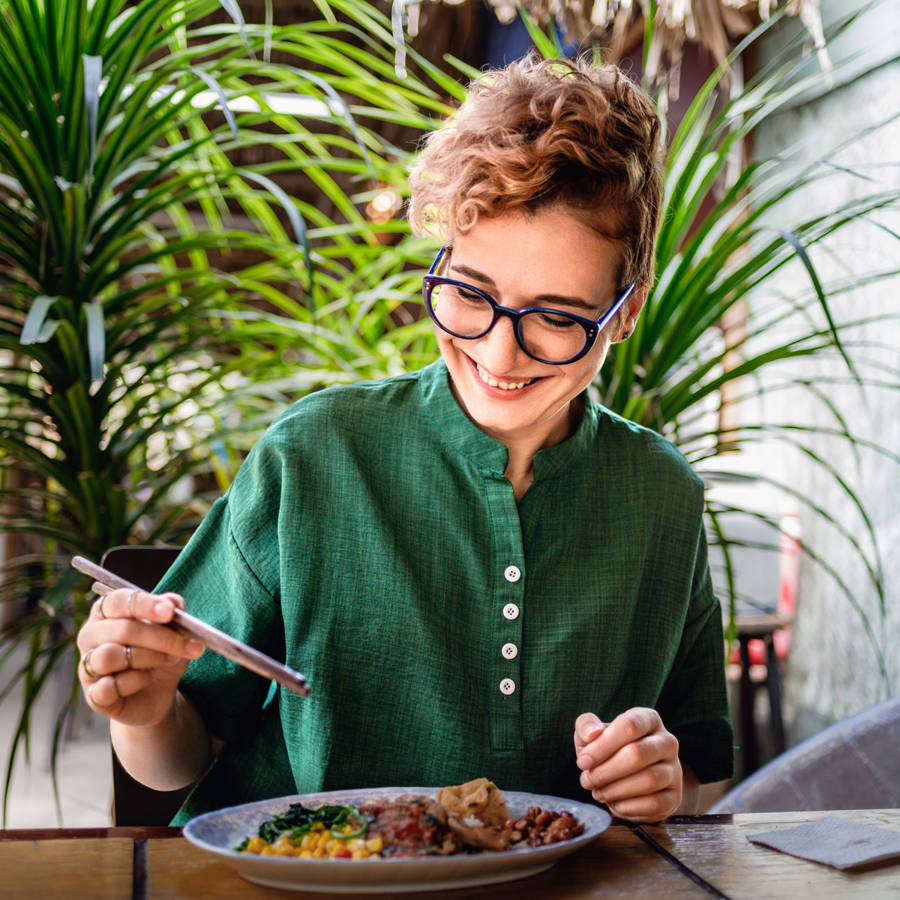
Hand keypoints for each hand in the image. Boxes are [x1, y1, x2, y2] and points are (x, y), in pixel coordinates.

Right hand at [75, 588, 203, 727]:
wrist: (159, 692)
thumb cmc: (160, 652)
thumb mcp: (172, 629)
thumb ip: (171, 612)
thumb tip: (173, 601)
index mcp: (106, 612)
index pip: (118, 601)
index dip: (145, 605)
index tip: (170, 611)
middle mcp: (90, 635)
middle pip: (120, 629)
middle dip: (160, 637)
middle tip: (186, 645)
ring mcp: (87, 666)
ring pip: (110, 656)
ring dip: (148, 658)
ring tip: (168, 660)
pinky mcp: (93, 694)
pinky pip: (109, 686)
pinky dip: (136, 681)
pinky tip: (149, 678)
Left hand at [574, 708, 681, 821]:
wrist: (629, 779)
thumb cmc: (609, 750)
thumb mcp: (592, 733)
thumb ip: (586, 726)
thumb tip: (592, 734)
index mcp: (648, 719)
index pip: (629, 725)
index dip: (602, 745)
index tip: (583, 761)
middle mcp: (667, 742)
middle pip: (637, 754)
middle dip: (605, 771)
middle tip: (587, 780)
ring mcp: (674, 769)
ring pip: (648, 780)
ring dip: (615, 790)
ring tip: (598, 792)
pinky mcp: (674, 796)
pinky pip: (654, 803)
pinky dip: (628, 806)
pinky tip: (614, 803)